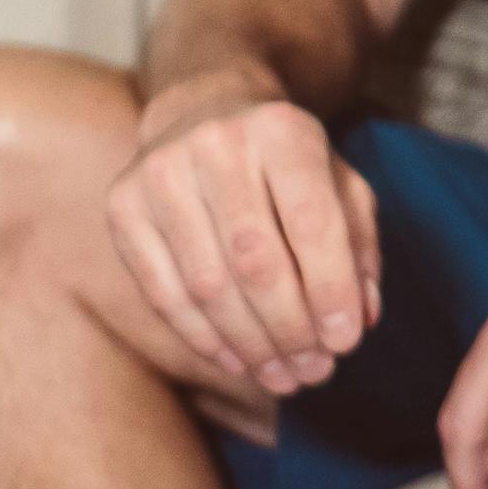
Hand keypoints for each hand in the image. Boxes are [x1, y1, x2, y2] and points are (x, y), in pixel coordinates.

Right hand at [104, 72, 379, 400]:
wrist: (203, 112)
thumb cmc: (286, 163)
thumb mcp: (339, 185)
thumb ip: (358, 247)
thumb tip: (364, 315)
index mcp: (282, 129)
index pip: (312, 222)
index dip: (331, 290)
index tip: (346, 342)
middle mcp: (216, 143)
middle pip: (255, 261)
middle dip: (290, 329)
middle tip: (315, 371)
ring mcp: (160, 173)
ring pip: (207, 286)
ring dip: (250, 345)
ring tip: (284, 377)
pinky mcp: (123, 206)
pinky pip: (164, 292)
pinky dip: (204, 338)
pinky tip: (238, 361)